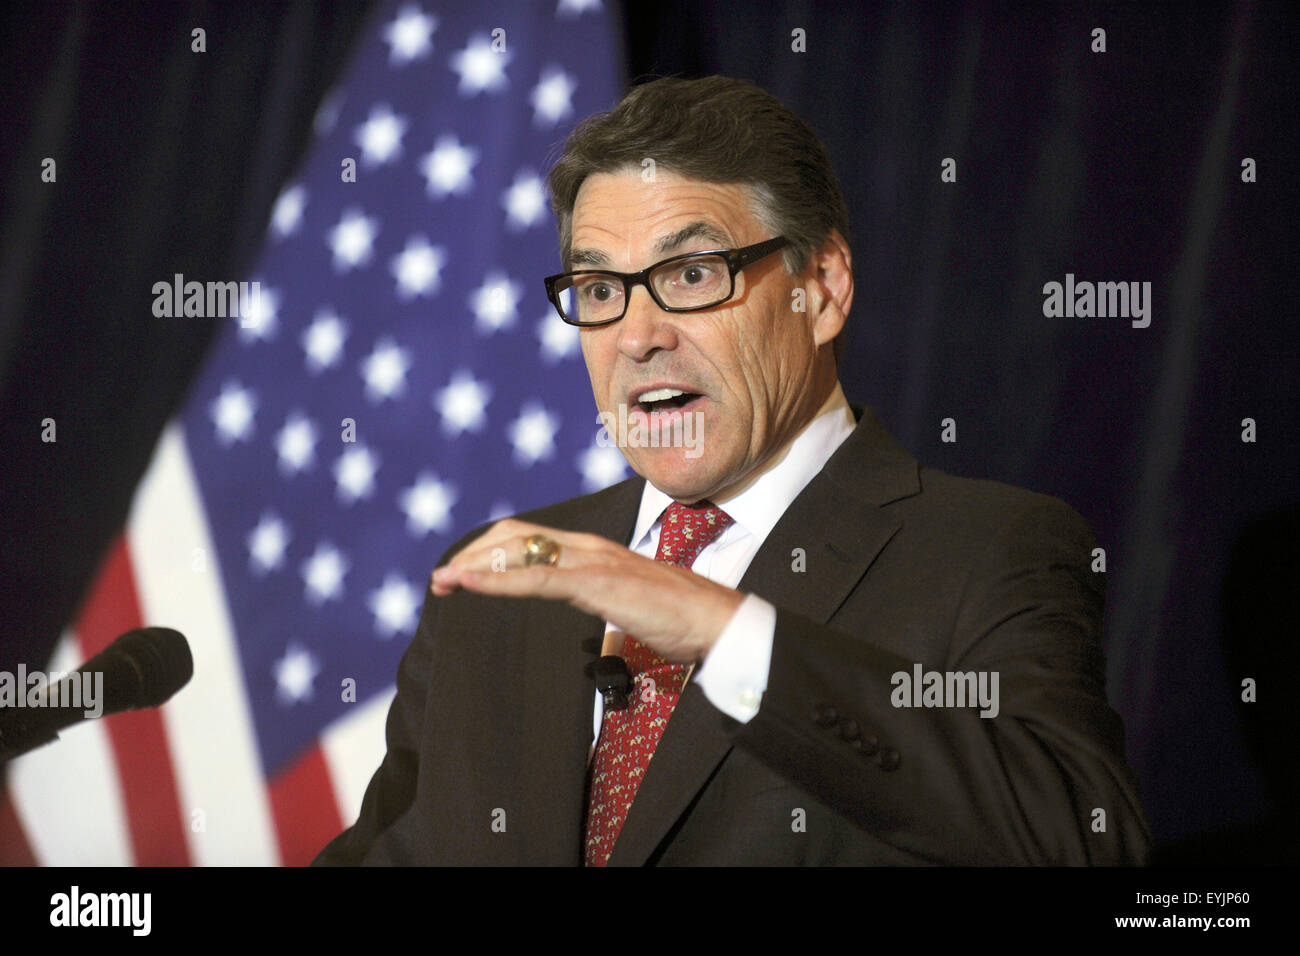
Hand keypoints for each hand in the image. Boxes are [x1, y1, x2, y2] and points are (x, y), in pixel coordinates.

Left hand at [429, 518, 744, 663]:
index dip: (490, 551)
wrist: (717, 620)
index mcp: (594, 551)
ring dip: (475, 566)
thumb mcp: (627, 608)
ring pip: (520, 551)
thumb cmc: (679, 618)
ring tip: (443, 583)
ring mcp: (593, 562)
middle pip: (515, 536)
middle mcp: (589, 547)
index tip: (461, 574)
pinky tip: (470, 586)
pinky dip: (497, 581)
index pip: (530, 537)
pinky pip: (537, 578)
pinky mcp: (598, 584)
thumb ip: (605, 607)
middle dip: (472, 555)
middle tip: (440, 581)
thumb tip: (597, 633)